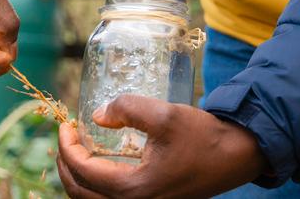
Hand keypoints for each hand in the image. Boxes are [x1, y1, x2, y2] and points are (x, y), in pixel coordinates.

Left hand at [57, 95, 267, 198]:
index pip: (83, 172)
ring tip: (76, 151)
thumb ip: (127, 108)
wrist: (235, 156)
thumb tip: (97, 116)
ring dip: (79, 178)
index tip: (64, 124)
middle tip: (65, 138)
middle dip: (66, 165)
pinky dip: (96, 185)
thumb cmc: (202, 136)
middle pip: (81, 194)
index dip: (67, 146)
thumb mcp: (164, 115)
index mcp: (134, 190)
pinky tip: (101, 162)